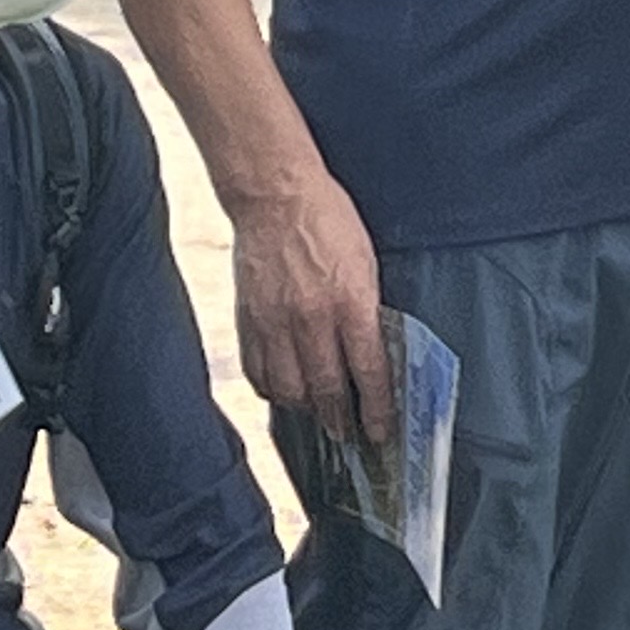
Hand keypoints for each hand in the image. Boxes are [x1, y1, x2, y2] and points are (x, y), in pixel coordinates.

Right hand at [231, 167, 390, 442]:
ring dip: (306, 409)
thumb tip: (372, 351)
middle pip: (328, 390)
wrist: (276, 194)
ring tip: (317, 413)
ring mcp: (276, 323)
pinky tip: (283, 389)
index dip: (377, 409)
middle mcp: (313, 319)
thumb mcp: (366, 260)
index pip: (368, 371)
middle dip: (341, 421)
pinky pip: (258, 372)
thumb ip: (367, 308)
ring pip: (290, 390)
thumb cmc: (327, 219)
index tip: (381, 431)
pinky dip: (272, 389)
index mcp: (350, 301)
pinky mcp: (249, 320)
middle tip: (348, 435)